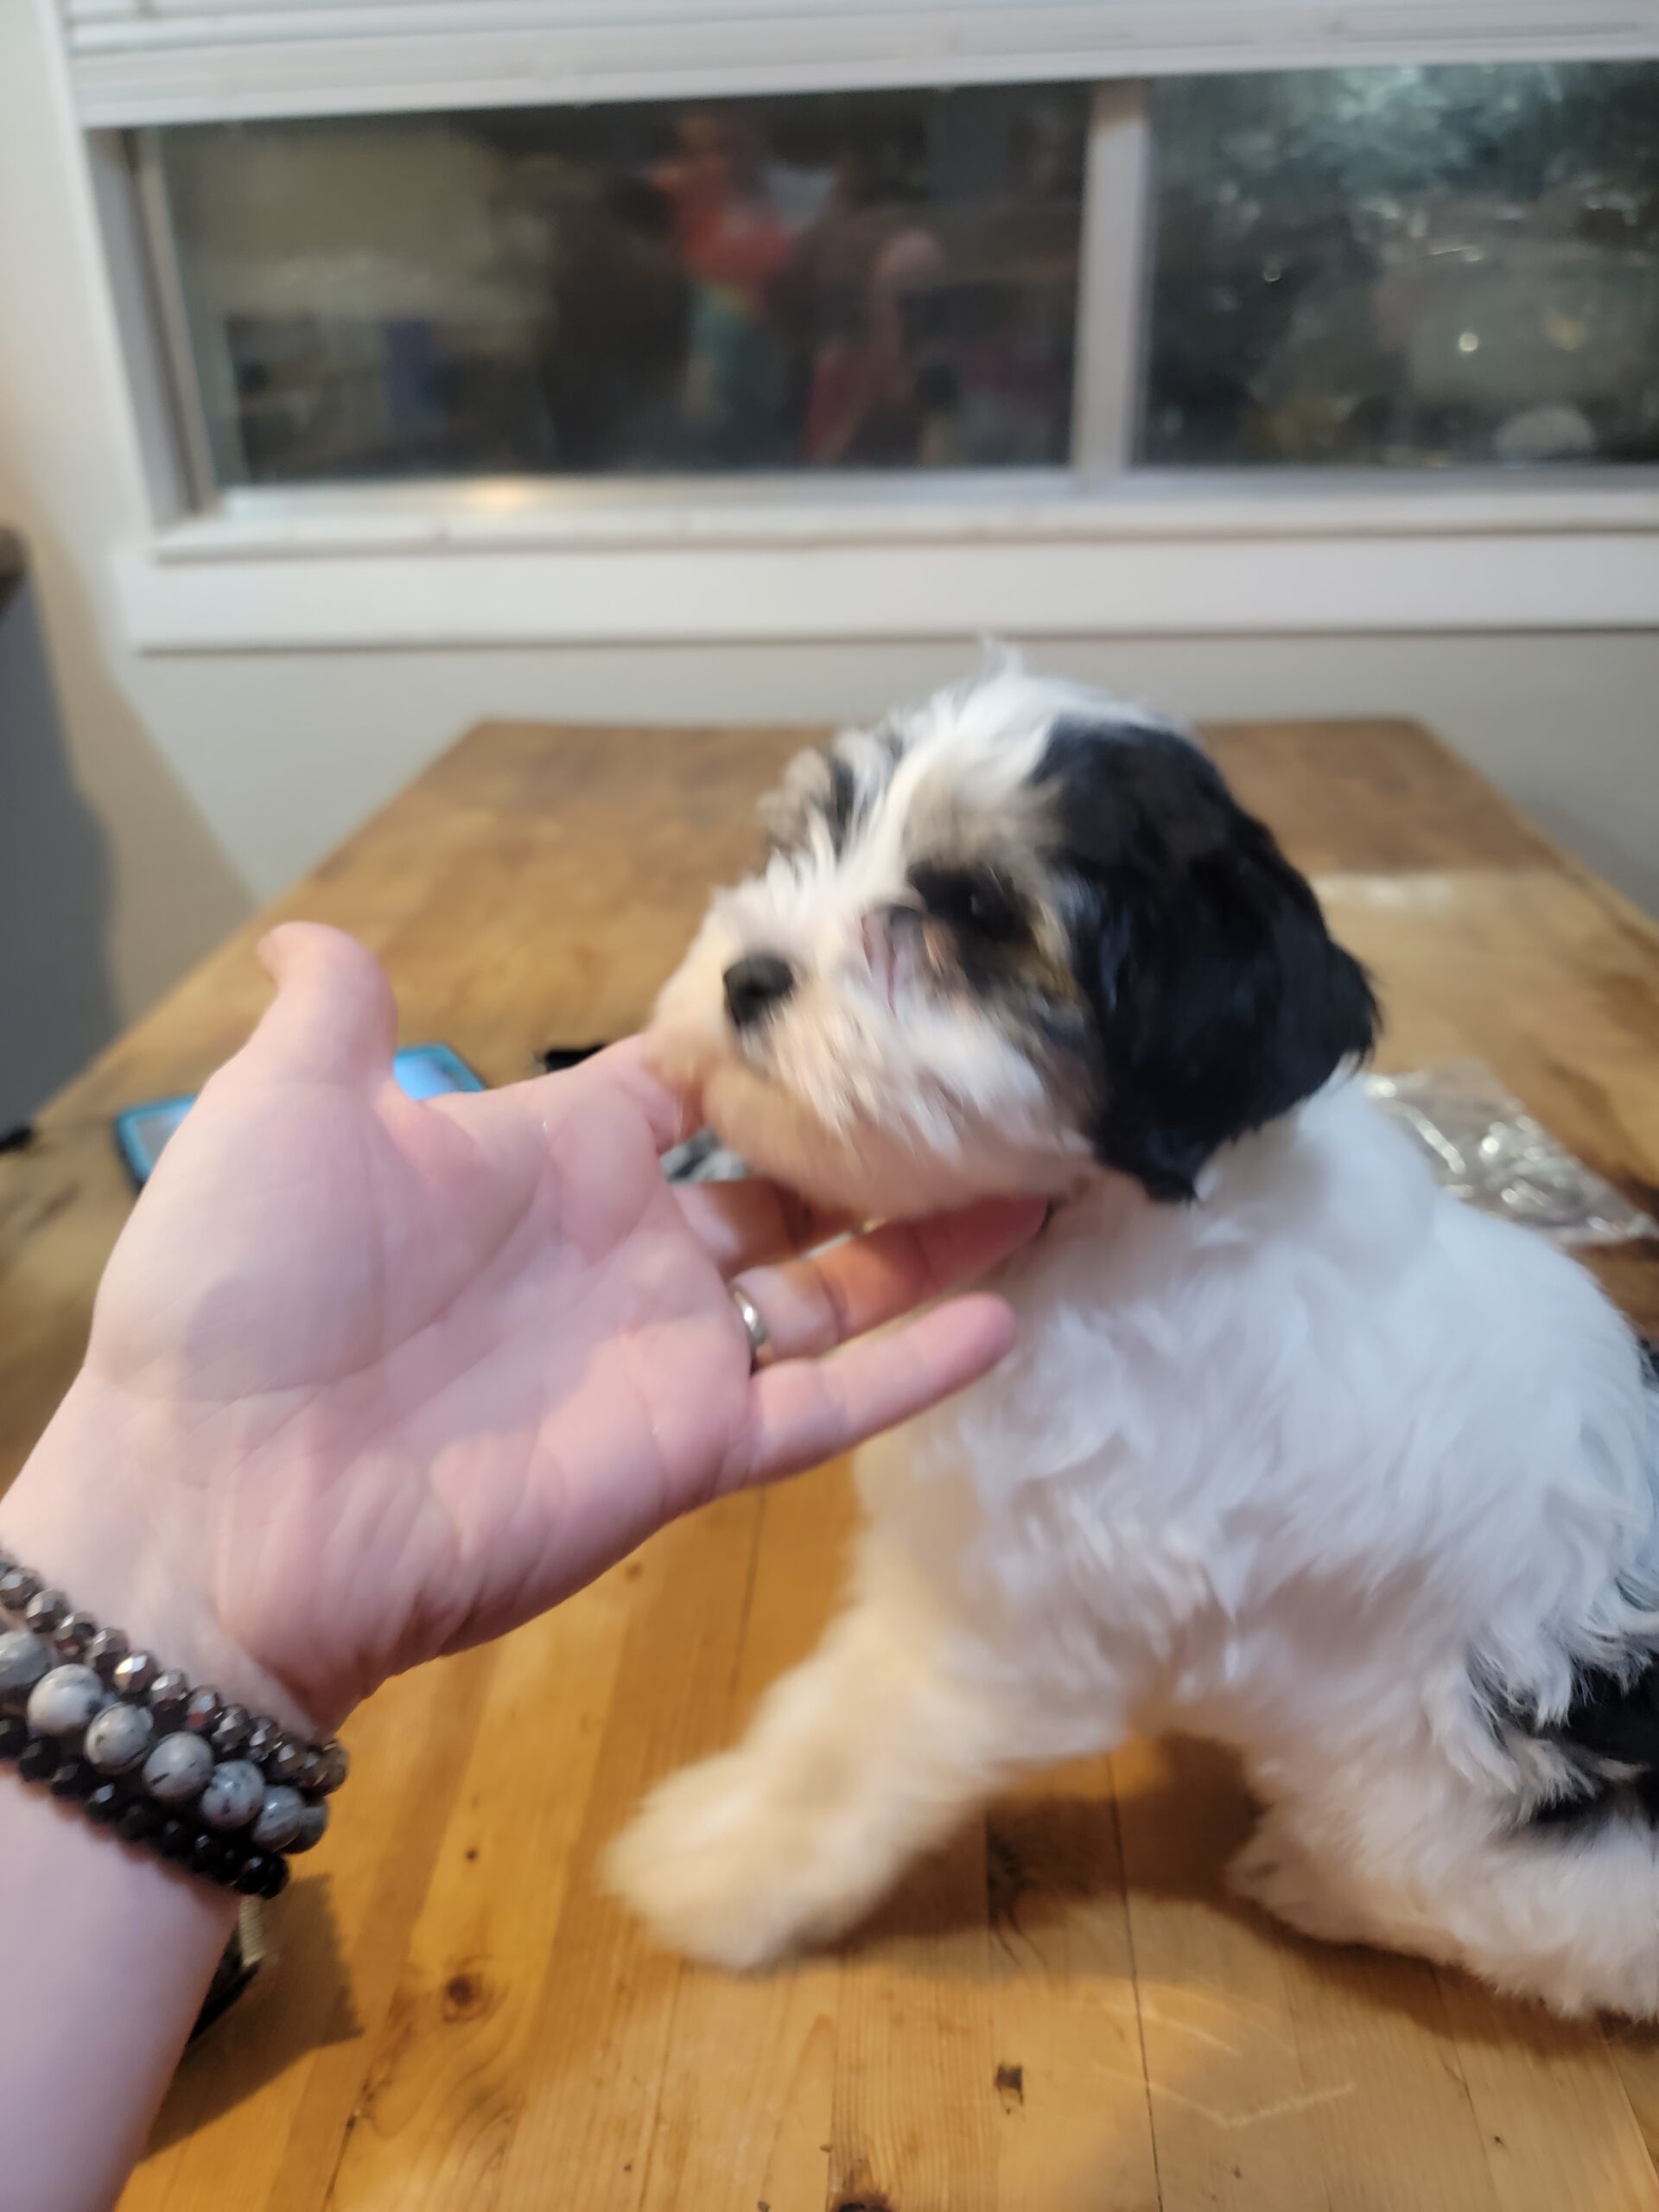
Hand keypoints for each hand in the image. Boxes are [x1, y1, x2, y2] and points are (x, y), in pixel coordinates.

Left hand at [0, 926, 1037, 1733]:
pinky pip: (826, 1406)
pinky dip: (914, 1368)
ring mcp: (669, 1355)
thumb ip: (331, 1019)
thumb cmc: (250, 1291)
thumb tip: (315, 937)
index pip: (679, 1088)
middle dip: (876, 1143)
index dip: (760, 1046)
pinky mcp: (694, 1450)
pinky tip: (1005, 1313)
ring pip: (833, 1288)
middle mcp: (627, 1250)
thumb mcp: (277, 1114)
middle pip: (783, 1185)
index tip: (862, 990)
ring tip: (1037, 1180)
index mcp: (549, 1158)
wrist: (227, 1505)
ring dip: (931, 1241)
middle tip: (986, 1088)